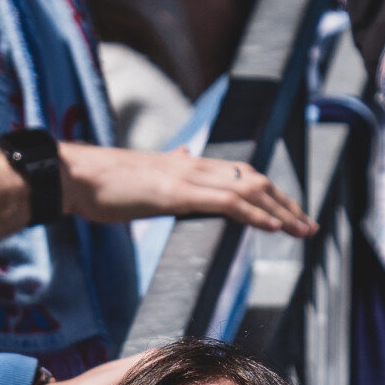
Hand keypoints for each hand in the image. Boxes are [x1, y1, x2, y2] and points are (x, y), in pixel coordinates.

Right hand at [60, 142, 315, 236]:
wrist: (75, 176)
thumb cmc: (101, 183)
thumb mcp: (142, 176)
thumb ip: (169, 166)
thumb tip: (183, 154)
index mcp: (188, 164)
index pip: (242, 174)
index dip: (270, 192)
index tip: (289, 213)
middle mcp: (194, 165)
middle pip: (255, 179)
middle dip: (286, 203)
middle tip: (308, 226)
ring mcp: (187, 178)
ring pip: (249, 190)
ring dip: (280, 211)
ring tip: (302, 230)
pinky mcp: (177, 194)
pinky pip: (227, 202)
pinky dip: (255, 214)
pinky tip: (273, 228)